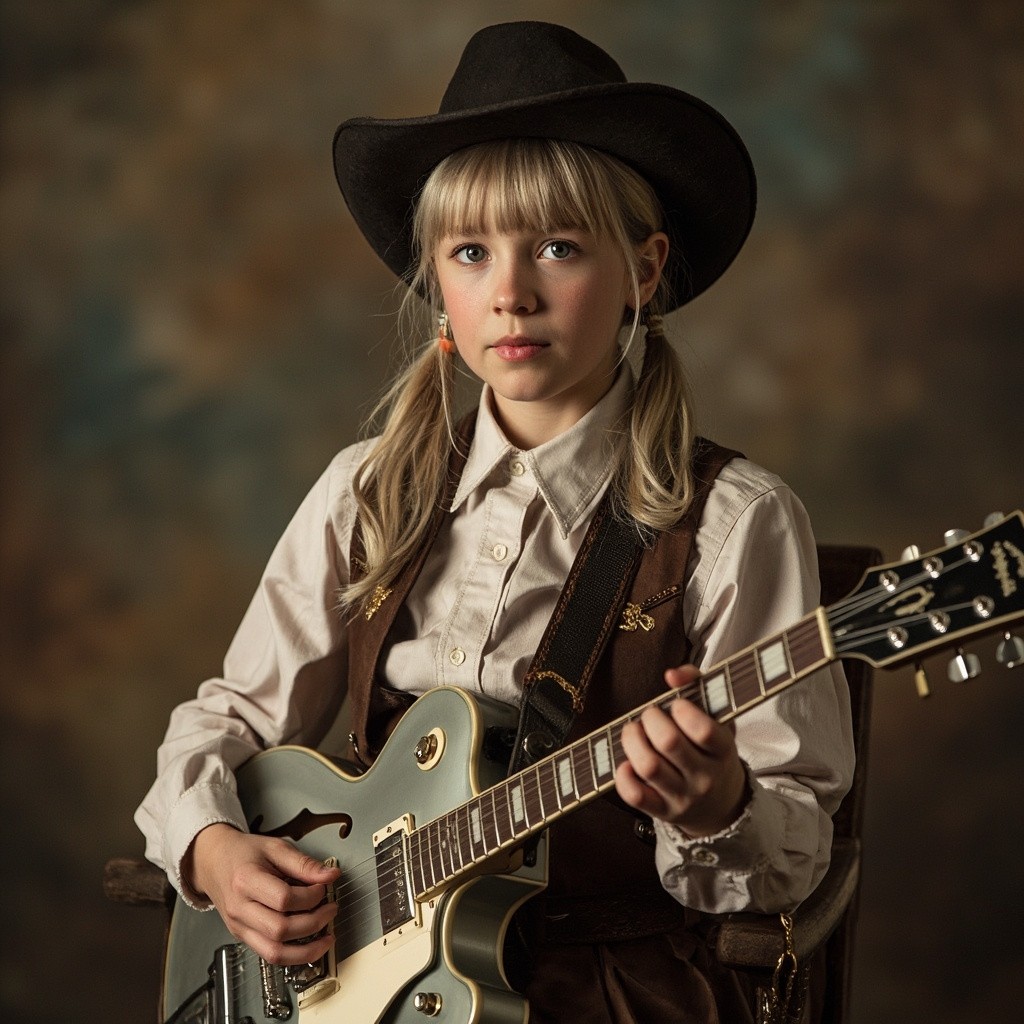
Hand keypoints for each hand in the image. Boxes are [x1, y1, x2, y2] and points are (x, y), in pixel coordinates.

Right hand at [186, 823, 340, 965]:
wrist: (214, 862)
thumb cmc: (243, 853)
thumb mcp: (275, 847)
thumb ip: (304, 863)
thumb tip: (330, 875)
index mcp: (246, 880)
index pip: (283, 899)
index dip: (310, 896)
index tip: (323, 887)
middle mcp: (240, 908)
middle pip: (280, 929)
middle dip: (313, 922)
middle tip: (330, 909)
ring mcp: (239, 926)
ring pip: (274, 952)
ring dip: (306, 950)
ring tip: (326, 936)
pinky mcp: (243, 937)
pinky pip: (269, 955)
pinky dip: (293, 955)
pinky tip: (309, 945)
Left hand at [614, 665, 748, 837]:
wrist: (720, 804)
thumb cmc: (711, 750)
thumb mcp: (717, 717)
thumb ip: (696, 684)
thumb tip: (672, 674)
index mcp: (723, 750)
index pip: (704, 730)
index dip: (683, 711)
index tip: (676, 705)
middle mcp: (705, 777)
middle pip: (669, 743)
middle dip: (651, 719)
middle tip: (649, 715)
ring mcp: (683, 797)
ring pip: (649, 767)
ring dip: (632, 741)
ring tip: (634, 731)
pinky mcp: (662, 811)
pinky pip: (635, 795)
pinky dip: (623, 775)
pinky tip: (627, 762)